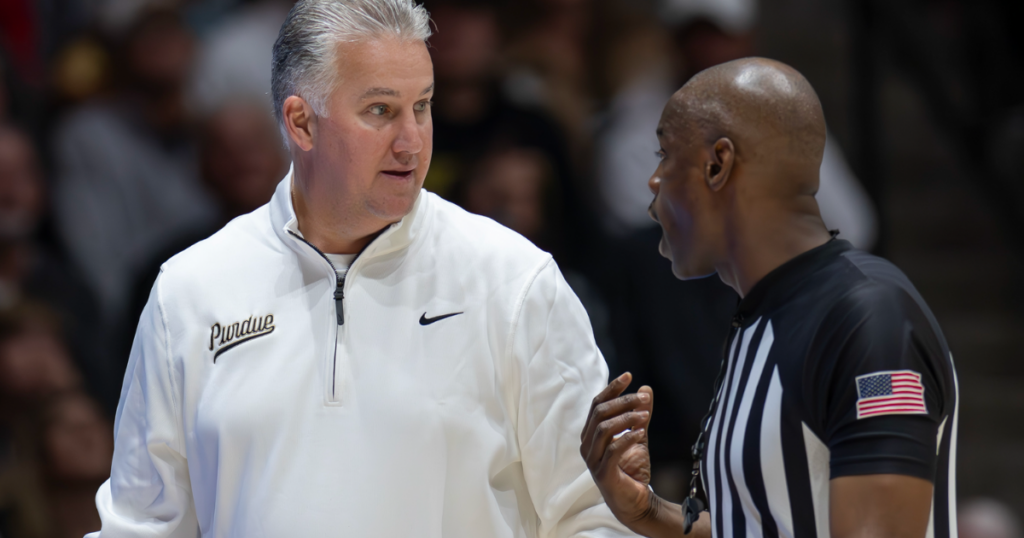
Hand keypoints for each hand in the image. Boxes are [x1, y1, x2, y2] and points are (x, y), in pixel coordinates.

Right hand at [580, 372, 655, 529]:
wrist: (635, 503)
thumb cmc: (631, 469)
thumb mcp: (638, 436)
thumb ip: (639, 415)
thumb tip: (646, 389)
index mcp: (591, 434)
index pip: (597, 404)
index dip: (612, 389)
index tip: (629, 376)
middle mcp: (587, 444)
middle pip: (600, 413)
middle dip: (622, 401)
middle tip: (643, 398)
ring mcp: (593, 459)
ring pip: (604, 429)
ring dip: (626, 418)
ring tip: (644, 414)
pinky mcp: (603, 473)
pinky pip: (612, 450)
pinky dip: (627, 438)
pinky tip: (641, 432)